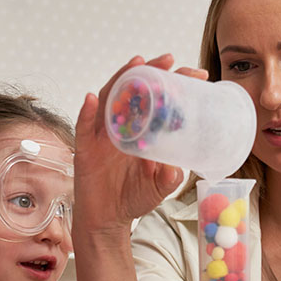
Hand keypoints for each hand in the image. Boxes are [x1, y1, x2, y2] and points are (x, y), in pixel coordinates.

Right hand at [73, 54, 208, 237]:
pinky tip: (92, 99)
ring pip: (109, 100)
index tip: (196, 74)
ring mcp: (102, 135)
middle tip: (169, 60)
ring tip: (136, 63)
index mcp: (140, 131)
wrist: (108, 220)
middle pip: (132, 91)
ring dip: (120, 79)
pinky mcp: (86, 149)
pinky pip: (84, 127)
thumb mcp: (160, 187)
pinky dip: (86, 112)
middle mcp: (121, 127)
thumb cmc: (132, 198)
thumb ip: (170, 176)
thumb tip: (180, 166)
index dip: (172, 84)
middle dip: (149, 72)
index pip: (156, 99)